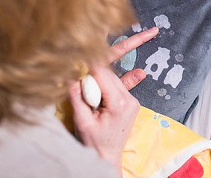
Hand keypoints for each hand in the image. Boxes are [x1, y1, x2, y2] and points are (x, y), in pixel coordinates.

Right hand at [69, 27, 157, 165]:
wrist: (107, 157)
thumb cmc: (94, 143)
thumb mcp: (82, 122)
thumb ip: (77, 98)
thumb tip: (70, 77)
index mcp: (118, 104)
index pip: (102, 74)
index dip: (89, 63)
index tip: (78, 52)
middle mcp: (129, 100)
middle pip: (108, 73)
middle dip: (93, 69)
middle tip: (78, 63)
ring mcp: (132, 101)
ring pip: (114, 77)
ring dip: (100, 75)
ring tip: (87, 70)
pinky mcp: (130, 103)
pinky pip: (121, 85)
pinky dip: (119, 78)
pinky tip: (139, 71)